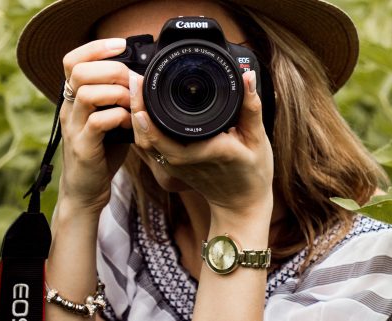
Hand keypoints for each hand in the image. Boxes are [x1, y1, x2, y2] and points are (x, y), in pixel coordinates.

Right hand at [58, 38, 133, 214]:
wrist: (85, 191)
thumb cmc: (101, 153)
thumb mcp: (109, 119)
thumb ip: (118, 99)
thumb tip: (142, 79)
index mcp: (73, 99)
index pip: (72, 60)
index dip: (95, 48)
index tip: (120, 44)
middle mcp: (68, 109)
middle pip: (79, 71)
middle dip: (112, 69)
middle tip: (132, 82)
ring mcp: (73, 128)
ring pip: (87, 93)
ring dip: (117, 93)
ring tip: (132, 103)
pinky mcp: (83, 147)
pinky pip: (98, 122)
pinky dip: (119, 117)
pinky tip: (129, 124)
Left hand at [129, 71, 273, 220]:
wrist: (241, 204)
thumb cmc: (253, 173)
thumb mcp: (257, 139)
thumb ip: (251, 107)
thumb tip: (247, 76)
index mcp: (205, 151)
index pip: (166, 135)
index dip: (147, 113)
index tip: (141, 85)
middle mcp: (184, 161)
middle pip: (146, 136)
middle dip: (135, 106)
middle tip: (134, 79)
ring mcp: (175, 167)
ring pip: (144, 142)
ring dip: (135, 116)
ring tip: (136, 88)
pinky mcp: (171, 168)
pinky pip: (149, 147)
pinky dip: (142, 128)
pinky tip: (141, 109)